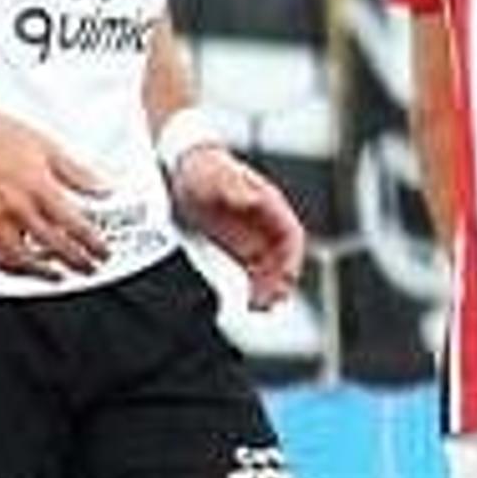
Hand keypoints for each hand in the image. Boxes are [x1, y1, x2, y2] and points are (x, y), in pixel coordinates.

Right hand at [0, 104, 115, 278]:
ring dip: (43, 273)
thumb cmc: (0, 134)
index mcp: (39, 188)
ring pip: (20, 259)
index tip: (104, 253)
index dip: (94, 244)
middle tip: (90, 268)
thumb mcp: (51, 149)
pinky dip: (10, 268)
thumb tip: (105, 190)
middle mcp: (16, 206)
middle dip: (77, 262)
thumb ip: (80, 175)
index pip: (75, 226)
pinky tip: (23, 267)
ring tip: (58, 275)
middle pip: (53, 246)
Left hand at [167, 145, 306, 310]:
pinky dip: (256, 288)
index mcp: (269, 205)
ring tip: (259, 307)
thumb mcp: (216, 176)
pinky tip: (249, 301)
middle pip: (284, 258)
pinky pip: (255, 273)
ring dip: (269, 289)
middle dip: (281, 281)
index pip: (291, 235)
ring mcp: (255, 237)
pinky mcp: (240, 249)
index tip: (287, 277)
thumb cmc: (204, 170)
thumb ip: (234, 188)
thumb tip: (252, 200)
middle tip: (268, 300)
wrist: (184, 170)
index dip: (292, 258)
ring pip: (272, 269)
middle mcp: (266, 224)